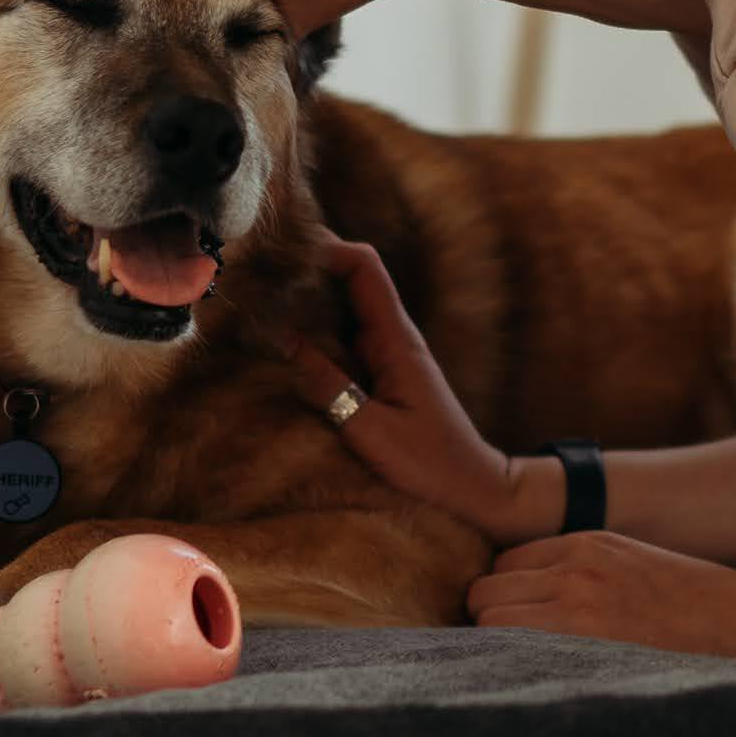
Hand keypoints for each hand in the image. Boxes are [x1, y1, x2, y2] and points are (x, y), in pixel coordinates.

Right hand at [280, 233, 540, 540]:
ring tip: (261, 302)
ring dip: (306, 300)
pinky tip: (282, 343)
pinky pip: (342, 339)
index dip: (327, 248)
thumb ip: (328, 387)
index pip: (364, 267)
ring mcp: (386, 355)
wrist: (475, 489)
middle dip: (307, 269)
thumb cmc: (431, 465)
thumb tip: (282, 341)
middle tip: (260, 275)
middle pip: (349, 279)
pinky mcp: (380, 376)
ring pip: (342, 309)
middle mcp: (392, 337)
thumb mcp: (373, 431)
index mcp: (396, 339)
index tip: (285, 253)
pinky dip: (312, 332)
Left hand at [470, 531, 735, 655]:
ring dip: (499, 646)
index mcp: (587, 544)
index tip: (518, 621)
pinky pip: (516, 654)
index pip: (505, 565)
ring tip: (528, 668)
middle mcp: (574, 570)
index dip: (507, 596)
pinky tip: (538, 681)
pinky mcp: (586, 649)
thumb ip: (585, 570)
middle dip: (492, 619)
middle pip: (486, 593)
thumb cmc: (698, 606)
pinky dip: (514, 667)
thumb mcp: (635, 564)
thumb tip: (534, 598)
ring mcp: (577, 608)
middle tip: (516, 650)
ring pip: (490, 623)